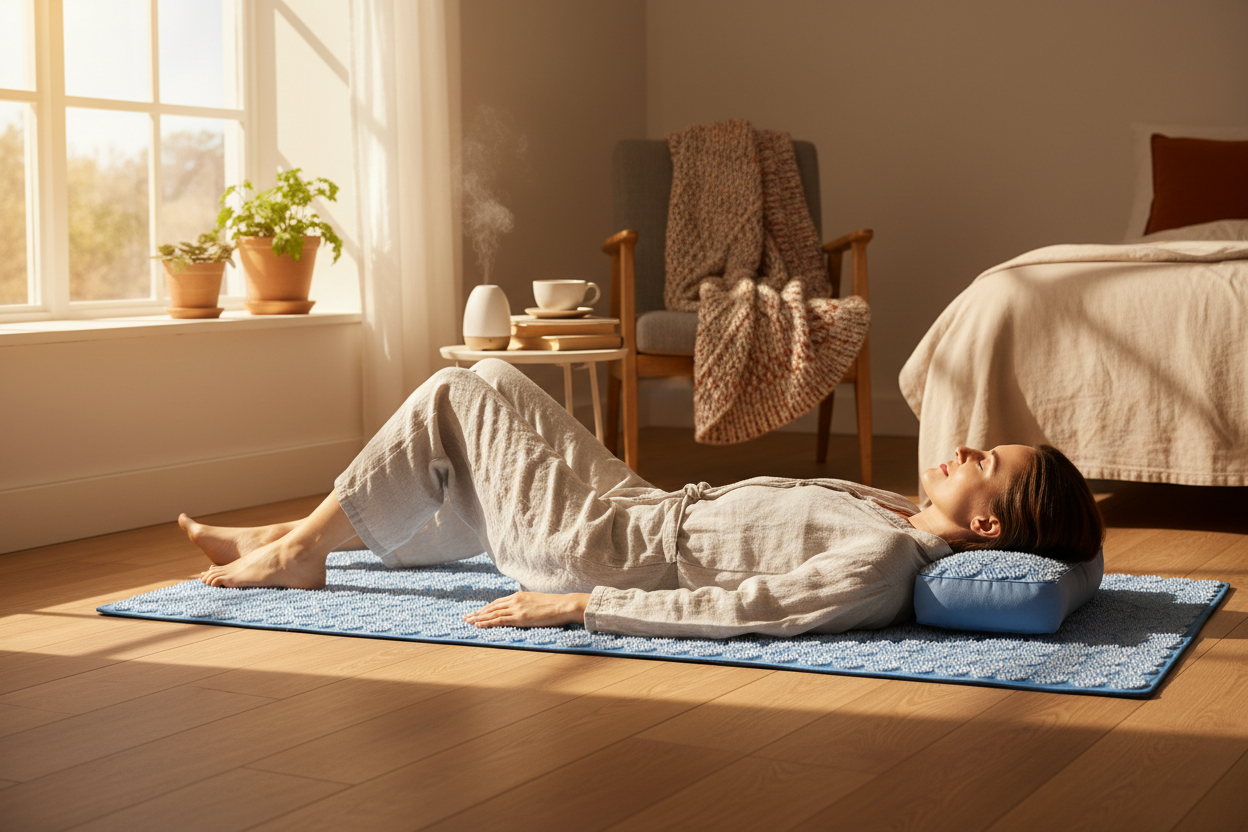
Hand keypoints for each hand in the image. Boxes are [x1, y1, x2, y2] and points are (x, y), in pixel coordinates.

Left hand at [464, 592, 589, 628]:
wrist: (564, 605)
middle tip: (465, 617)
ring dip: (478, 618)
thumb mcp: (537, 602)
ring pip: (492, 613)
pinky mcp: (520, 617)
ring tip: (467, 621)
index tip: (476, 612)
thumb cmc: (555, 605)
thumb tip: (523, 611)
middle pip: (491, 607)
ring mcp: (517, 608)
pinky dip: (486, 622)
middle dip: (477, 612)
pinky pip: (499, 620)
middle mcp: (515, 600)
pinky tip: (478, 624)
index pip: (497, 602)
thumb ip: (527, 605)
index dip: (485, 608)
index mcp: (519, 596)